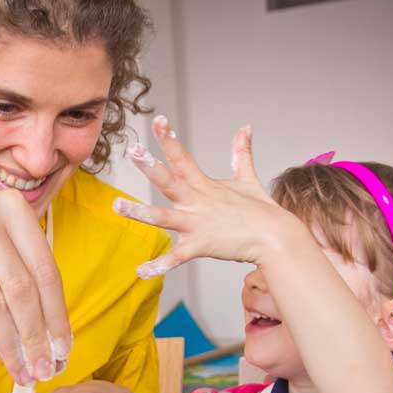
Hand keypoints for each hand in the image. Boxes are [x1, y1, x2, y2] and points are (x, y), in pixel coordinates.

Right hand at [0, 189, 70, 386]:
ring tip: (24, 371)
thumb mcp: (1, 257)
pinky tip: (1, 355)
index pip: (45, 268)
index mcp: (12, 206)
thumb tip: (58, 341)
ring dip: (13, 344)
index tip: (65, 348)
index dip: (58, 314)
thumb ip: (31, 284)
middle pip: (22, 287)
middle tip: (44, 369)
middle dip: (36, 335)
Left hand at [114, 116, 287, 274]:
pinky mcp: (200, 246)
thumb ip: (242, 153)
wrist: (277, 237)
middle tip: (133, 151)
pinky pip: (176, 258)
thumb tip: (246, 127)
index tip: (157, 120)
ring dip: (139, 212)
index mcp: (204, 186)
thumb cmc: (262, 210)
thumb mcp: (248, 178)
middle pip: (169, 180)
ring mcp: (197, 224)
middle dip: (150, 166)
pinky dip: (158, 266)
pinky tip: (140, 272)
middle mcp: (197, 202)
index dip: (168, 139)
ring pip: (162, 217)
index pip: (182, 158)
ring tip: (116, 205)